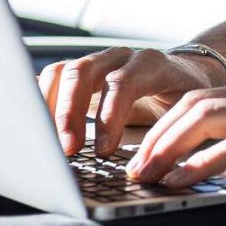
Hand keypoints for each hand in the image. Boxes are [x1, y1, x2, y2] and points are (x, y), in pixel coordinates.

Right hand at [37, 47, 220, 155]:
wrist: (187, 75)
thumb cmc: (184, 99)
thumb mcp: (185, 114)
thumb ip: (167, 133)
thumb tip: (147, 169)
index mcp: (151, 65)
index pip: (122, 84)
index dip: (108, 117)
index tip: (103, 151)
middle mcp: (121, 57)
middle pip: (84, 72)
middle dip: (71, 112)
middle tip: (68, 149)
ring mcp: (99, 60)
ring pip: (64, 72)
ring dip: (51, 107)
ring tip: (47, 140)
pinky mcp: (83, 71)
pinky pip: (55, 76)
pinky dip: (43, 98)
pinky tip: (39, 124)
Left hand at [127, 79, 225, 189]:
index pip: (204, 101)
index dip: (168, 125)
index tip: (146, 154)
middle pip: (196, 105)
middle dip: (158, 135)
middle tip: (134, 168)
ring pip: (210, 119)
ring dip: (171, 147)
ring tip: (147, 174)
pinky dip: (206, 161)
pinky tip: (185, 178)